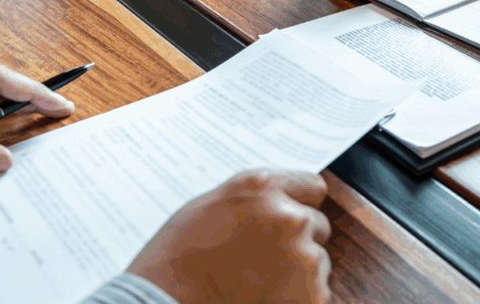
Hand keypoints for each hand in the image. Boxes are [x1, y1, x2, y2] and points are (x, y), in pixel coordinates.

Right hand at [128, 170, 332, 303]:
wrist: (163, 299)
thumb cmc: (177, 256)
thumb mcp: (212, 205)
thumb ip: (255, 199)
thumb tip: (281, 199)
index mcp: (263, 188)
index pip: (313, 187)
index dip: (301, 204)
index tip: (292, 217)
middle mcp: (289, 216)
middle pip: (317, 225)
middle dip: (297, 241)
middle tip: (263, 259)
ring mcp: (302, 256)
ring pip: (317, 261)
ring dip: (297, 272)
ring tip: (256, 282)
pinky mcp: (310, 293)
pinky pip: (316, 292)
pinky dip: (297, 298)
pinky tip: (263, 298)